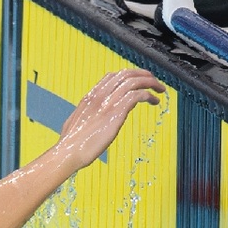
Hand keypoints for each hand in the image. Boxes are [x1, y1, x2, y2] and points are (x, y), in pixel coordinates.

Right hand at [51, 70, 165, 170]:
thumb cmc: (71, 144)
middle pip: (125, 74)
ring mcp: (107, 103)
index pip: (112, 76)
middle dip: (143, 75)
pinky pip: (137, 95)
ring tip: (159, 90)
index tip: (138, 82)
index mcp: (89, 97)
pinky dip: (148, 95)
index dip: (128, 76)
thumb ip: (86, 116)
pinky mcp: (116, 113)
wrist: (68, 152)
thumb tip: (91, 117)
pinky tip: (154, 101)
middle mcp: (98, 96)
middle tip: (154, 82)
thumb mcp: (76, 123)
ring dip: (150, 83)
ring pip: (133, 81)